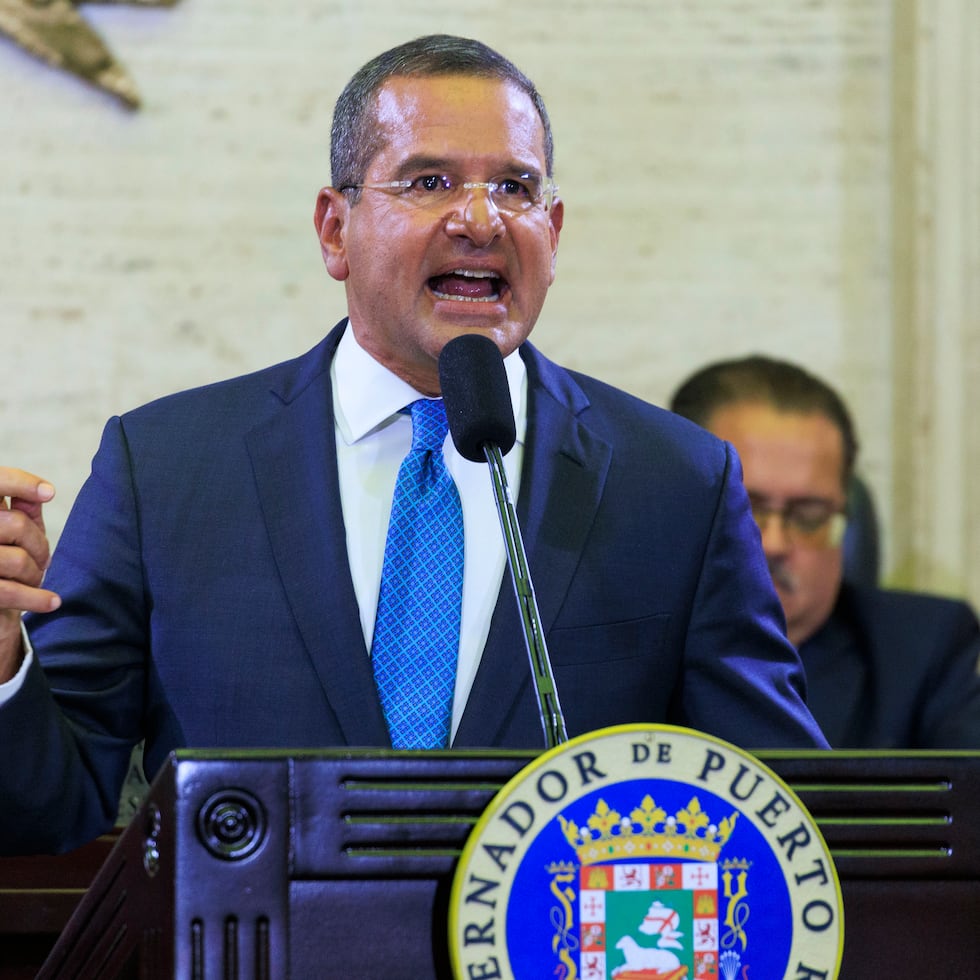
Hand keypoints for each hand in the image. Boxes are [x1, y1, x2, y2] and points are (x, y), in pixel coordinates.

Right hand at [0, 468, 60, 681]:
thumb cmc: (3, 567)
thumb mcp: (13, 537)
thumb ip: (22, 512)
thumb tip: (39, 494)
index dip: (20, 482)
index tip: (50, 493)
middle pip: (16, 525)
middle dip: (39, 544)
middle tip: (42, 561)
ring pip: (17, 559)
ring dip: (35, 573)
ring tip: (34, 580)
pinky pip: (9, 592)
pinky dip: (37, 599)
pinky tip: (52, 603)